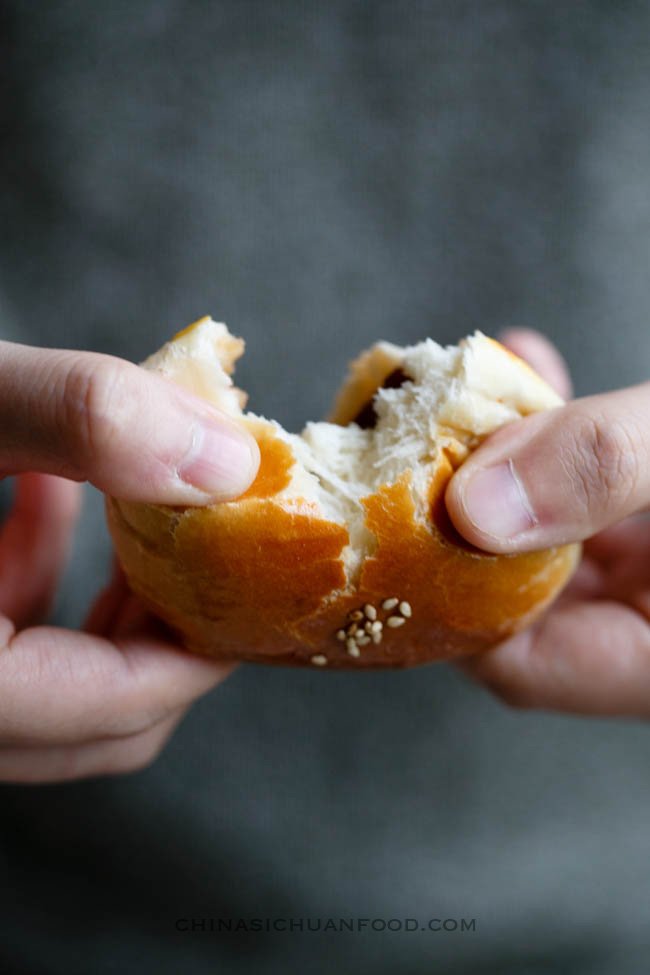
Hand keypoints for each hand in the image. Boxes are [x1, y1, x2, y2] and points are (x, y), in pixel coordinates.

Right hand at [0, 339, 259, 781]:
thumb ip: (83, 421)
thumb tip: (230, 459)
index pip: (119, 708)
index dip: (210, 644)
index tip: (266, 579)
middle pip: (97, 719)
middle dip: (165, 630)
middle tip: (211, 552)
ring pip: (53, 680)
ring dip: (105, 597)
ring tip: (132, 506)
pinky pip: (2, 636)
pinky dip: (34, 568)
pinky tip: (47, 484)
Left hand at [445, 329, 649, 717]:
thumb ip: (609, 469)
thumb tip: (474, 502)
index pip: (522, 662)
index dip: (454, 594)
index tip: (406, 503)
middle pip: (517, 594)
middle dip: (463, 503)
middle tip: (413, 419)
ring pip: (544, 532)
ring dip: (501, 449)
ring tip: (467, 372)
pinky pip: (583, 489)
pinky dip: (553, 430)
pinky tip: (532, 359)